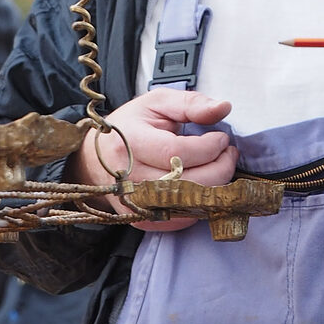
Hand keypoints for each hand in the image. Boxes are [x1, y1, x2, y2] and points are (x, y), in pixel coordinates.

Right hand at [70, 92, 236, 230]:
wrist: (95, 159)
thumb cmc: (130, 127)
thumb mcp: (157, 103)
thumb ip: (191, 103)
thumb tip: (223, 107)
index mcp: (130, 143)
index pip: (177, 153)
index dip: (209, 147)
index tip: (222, 138)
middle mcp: (130, 178)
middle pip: (187, 183)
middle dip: (220, 168)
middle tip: (227, 153)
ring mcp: (135, 204)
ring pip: (189, 204)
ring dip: (215, 187)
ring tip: (219, 166)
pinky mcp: (143, 220)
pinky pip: (183, 219)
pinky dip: (201, 204)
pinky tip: (204, 185)